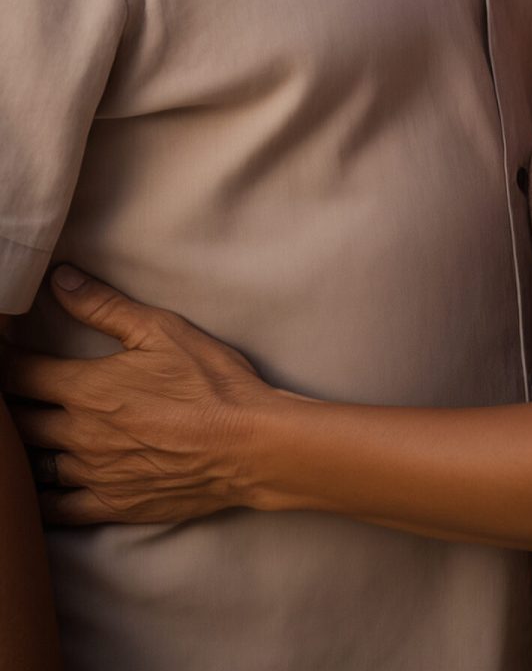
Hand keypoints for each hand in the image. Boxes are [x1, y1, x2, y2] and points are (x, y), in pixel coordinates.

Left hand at [2, 268, 266, 525]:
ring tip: (19, 433)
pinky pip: (55, 509)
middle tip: (6, 391)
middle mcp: (79, 435)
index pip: (20, 374)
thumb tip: (60, 279)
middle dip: (5, 405)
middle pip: (17, 421)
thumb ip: (104, 307)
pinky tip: (31, 487)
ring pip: (32, 464)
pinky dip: (35, 497)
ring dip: (20, 448)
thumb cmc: (210, 382)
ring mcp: (92, 475)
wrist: (248, 445)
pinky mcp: (110, 506)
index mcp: (87, 389)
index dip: (2, 358)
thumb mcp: (161, 330)